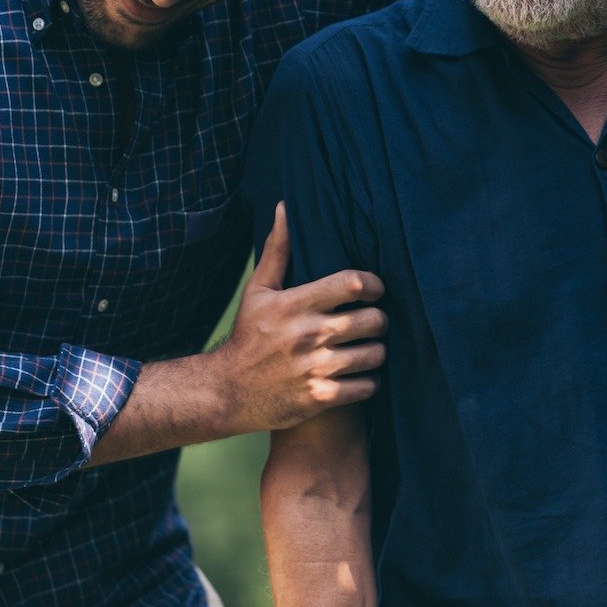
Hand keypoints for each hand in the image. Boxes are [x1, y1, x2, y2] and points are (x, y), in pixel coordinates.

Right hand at [212, 204, 387, 432]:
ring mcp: (315, 368)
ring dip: (377, 351)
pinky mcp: (320, 398)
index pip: (352, 284)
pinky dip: (368, 381)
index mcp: (296, 304)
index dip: (373, 284)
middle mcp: (308, 335)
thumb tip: (285, 207)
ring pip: (375, 355)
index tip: (373, 289)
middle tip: (373, 321)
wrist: (226, 391)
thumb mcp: (258, 291)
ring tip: (368, 348)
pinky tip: (359, 375)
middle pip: (372, 320)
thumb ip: (278, 250)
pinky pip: (366, 387)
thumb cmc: (248, 336)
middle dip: (380, 319)